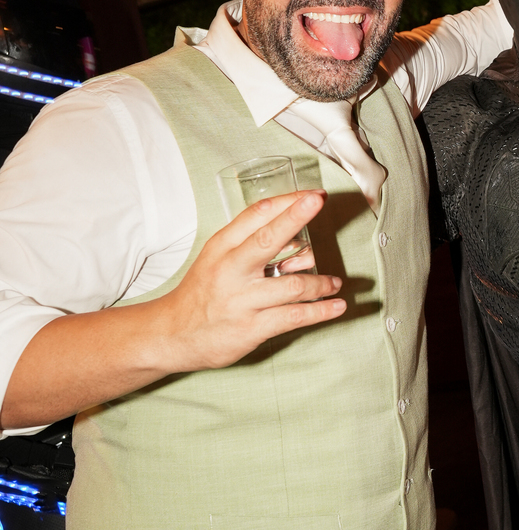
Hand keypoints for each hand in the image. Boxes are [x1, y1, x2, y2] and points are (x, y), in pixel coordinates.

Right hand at [156, 192, 345, 371]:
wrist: (172, 335)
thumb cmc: (203, 292)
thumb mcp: (217, 257)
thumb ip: (250, 241)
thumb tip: (296, 231)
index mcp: (222, 247)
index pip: (255, 215)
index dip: (287, 202)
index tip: (312, 194)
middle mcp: (230, 270)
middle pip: (266, 238)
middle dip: (294, 217)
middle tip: (318, 202)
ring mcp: (241, 300)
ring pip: (292, 285)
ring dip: (320, 282)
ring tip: (333, 282)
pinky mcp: (251, 328)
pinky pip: (294, 316)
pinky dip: (320, 311)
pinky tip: (336, 306)